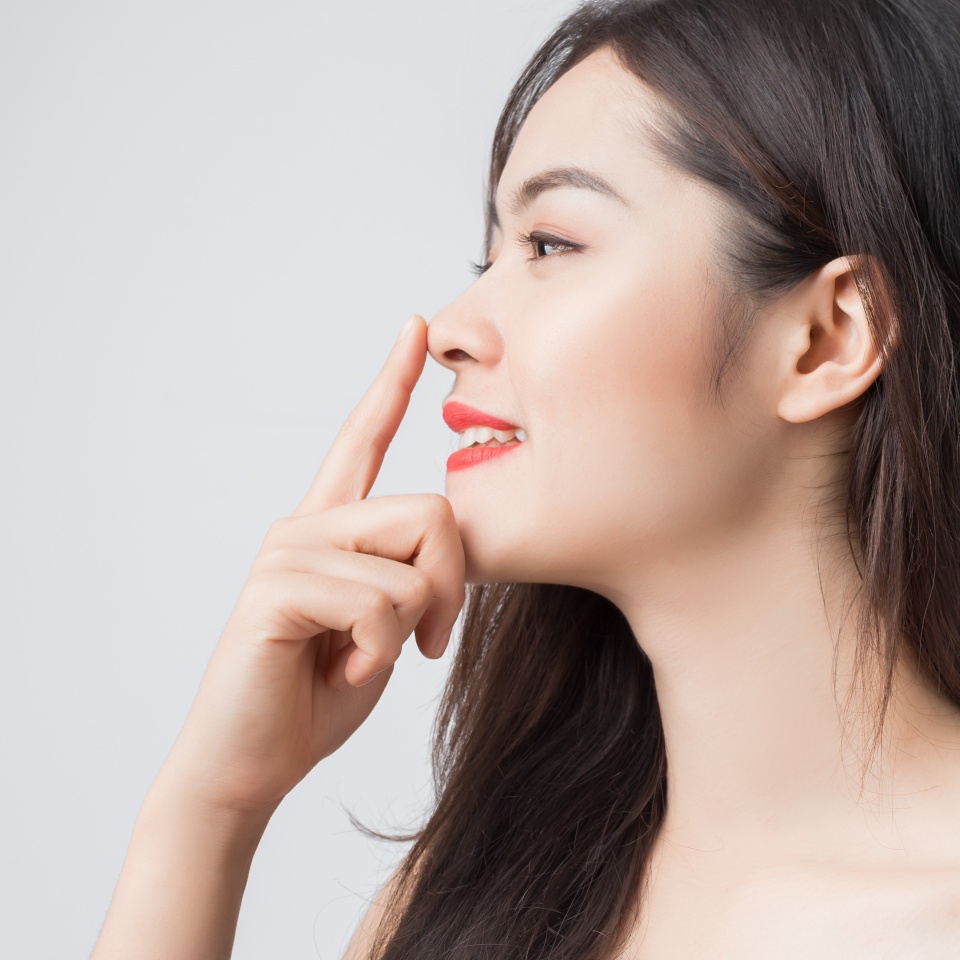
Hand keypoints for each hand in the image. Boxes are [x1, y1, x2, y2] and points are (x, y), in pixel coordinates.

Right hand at [159, 315, 464, 818]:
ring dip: (411, 631)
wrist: (251, 761)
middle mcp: (306, 524)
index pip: (363, 438)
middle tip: (430, 639)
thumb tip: (443, 549)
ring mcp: (286, 551)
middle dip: (451, 586)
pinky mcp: (275, 589)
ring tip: (367, 661)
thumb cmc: (321, 693)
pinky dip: (378, 654)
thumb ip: (412, 576)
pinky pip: (377, 605)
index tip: (416, 329)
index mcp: (332, 526)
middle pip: (433, 512)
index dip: (392, 382)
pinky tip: (341, 673)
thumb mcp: (388, 627)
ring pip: (411, 565)